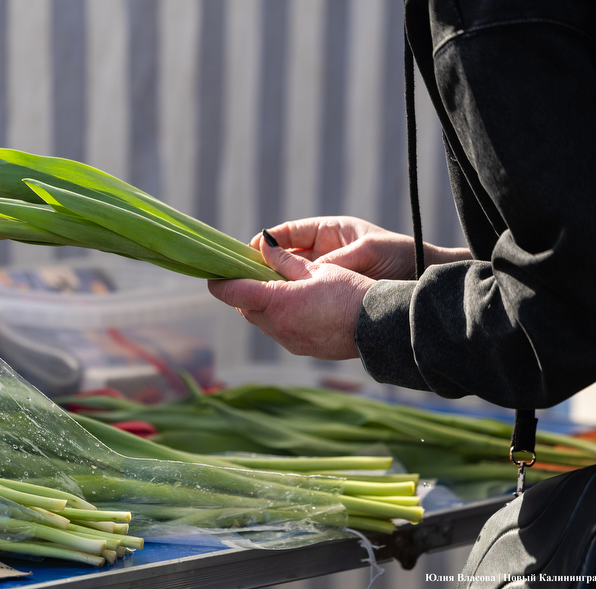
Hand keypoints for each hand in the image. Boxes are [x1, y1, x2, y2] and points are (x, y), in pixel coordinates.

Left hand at [208, 232, 375, 360]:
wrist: (380, 327)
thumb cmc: (351, 292)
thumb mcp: (317, 270)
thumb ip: (285, 261)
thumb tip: (263, 246)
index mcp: (277, 303)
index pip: (233, 293)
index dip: (220, 283)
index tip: (214, 274)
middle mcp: (278, 326)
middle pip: (246, 308)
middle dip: (244, 292)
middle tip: (252, 273)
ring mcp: (289, 341)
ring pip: (263, 321)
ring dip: (262, 306)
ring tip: (277, 287)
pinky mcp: (302, 348)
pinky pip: (280, 331)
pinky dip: (279, 317)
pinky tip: (296, 305)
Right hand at [251, 217, 468, 280]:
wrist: (425, 276)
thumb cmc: (401, 254)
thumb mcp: (367, 252)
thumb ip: (335, 260)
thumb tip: (305, 271)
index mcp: (330, 232)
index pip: (291, 233)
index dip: (269, 240)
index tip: (251, 249)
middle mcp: (326, 251)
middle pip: (287, 256)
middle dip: (267, 265)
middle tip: (247, 277)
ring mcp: (328, 272)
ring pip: (294, 278)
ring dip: (278, 285)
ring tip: (259, 294)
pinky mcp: (333, 292)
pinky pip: (307, 295)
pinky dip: (294, 300)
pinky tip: (283, 309)